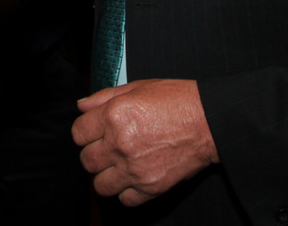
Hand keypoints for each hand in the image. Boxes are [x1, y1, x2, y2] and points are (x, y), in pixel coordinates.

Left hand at [72, 79, 217, 206]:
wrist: (210, 121)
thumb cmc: (176, 100)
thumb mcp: (137, 87)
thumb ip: (103, 97)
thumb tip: (81, 106)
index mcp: (114, 116)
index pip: (77, 134)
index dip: (86, 131)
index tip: (95, 132)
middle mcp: (120, 144)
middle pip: (86, 161)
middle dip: (94, 153)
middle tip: (108, 148)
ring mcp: (134, 169)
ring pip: (100, 185)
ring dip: (106, 175)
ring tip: (118, 165)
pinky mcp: (151, 187)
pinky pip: (124, 200)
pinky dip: (127, 192)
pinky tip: (134, 177)